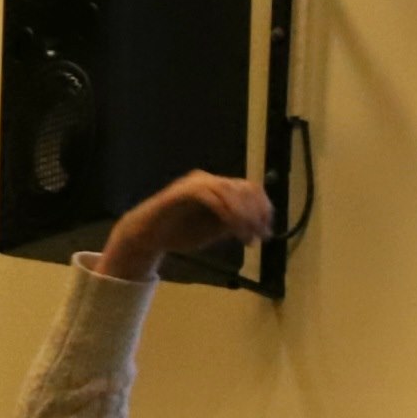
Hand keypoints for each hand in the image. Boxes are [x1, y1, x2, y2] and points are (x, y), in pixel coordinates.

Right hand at [96, 171, 270, 279]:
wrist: (149, 236)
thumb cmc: (181, 232)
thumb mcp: (216, 230)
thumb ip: (235, 224)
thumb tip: (260, 227)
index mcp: (217, 187)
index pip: (250, 188)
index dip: (264, 208)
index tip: (267, 231)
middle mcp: (208, 180)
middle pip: (244, 187)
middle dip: (257, 213)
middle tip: (260, 236)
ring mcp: (194, 184)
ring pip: (229, 191)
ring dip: (244, 215)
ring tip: (247, 237)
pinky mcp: (182, 191)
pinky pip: (210, 197)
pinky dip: (227, 214)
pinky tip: (234, 231)